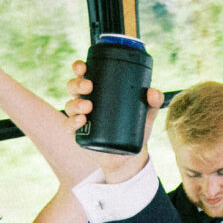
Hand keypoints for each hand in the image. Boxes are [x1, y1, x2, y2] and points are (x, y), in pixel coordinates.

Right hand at [63, 64, 163, 181]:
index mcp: (97, 92)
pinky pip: (69, 126)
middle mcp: (85, 102)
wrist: (126, 157)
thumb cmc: (132, 131)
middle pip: (73, 88)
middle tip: (88, 86)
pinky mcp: (78, 135)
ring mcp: (80, 118)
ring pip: (70, 105)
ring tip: (88, 106)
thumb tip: (153, 92)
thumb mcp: (144, 116)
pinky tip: (81, 120)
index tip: (82, 66)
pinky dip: (73, 122)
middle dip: (77, 83)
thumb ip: (152, 104)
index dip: (79, 68)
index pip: (85, 75)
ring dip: (76, 103)